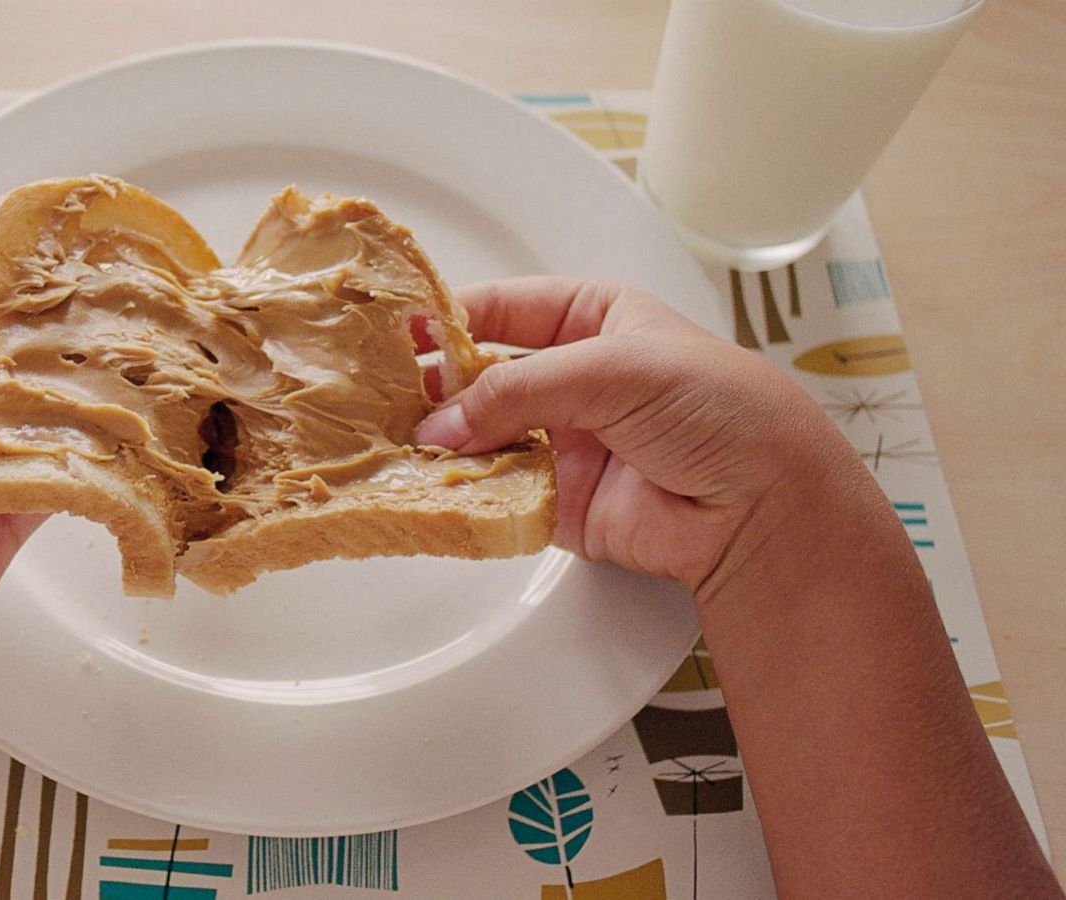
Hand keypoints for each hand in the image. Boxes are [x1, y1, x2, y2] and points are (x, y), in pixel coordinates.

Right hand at [414, 276, 873, 594]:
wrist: (763, 508)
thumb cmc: (720, 411)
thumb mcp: (615, 369)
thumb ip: (522, 387)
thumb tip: (446, 422)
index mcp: (594, 320)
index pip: (505, 309)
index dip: (450, 316)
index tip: (399, 329)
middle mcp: (573, 378)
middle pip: (483, 375)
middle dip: (436, 384)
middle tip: (383, 393)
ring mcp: (563, 441)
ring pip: (481, 435)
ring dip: (442, 440)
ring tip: (393, 441)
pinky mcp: (558, 502)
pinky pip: (497, 491)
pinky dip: (464, 490)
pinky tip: (430, 485)